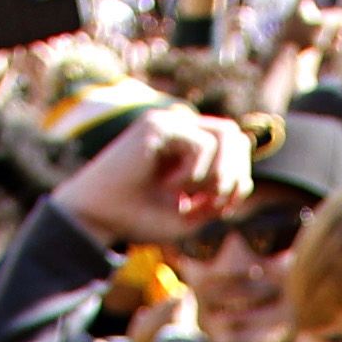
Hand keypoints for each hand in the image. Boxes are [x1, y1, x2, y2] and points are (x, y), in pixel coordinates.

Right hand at [47, 100, 236, 256]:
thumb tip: (244, 182)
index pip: (235, 146)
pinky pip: (201, 144)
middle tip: (210, 203)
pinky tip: (170, 186)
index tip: (217, 208)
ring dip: (218, 176)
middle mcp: (180, 128)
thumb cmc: (138, 217)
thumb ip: (218, 199)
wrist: (97, 218)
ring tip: (190, 195)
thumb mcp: (190, 215)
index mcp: (188, 145)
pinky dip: (195, 173)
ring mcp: (168, 123)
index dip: (238, 179)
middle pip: (235, 135)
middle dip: (234, 176)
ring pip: (226, 134)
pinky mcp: (157, 126)